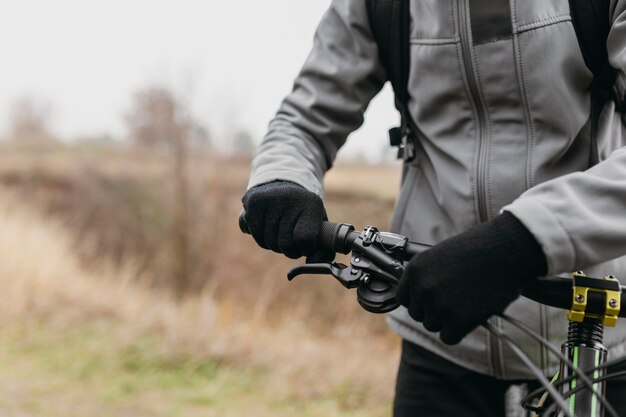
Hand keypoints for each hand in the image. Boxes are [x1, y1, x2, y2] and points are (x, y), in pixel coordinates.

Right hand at [241, 181, 332, 260]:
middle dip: (289, 249)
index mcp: (311, 204)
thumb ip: (324, 250)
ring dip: (274, 244)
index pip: (305, 239)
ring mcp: (270, 199)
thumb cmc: (304, 213)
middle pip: (285, 245)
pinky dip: (260, 237)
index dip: (305, 249)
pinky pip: (253, 234)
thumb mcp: (319, 225)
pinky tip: (266, 225)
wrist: (284, 182)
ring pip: (268, 242)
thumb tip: (311, 264)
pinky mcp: (253, 201)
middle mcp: (290, 199)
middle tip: (292, 239)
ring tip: (280, 230)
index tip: (306, 245)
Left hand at [395, 212, 546, 344]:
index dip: (419, 301)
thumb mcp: (442, 255)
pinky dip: (459, 332)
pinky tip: (470, 317)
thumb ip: (428, 275)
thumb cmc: (479, 248)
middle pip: (418, 314)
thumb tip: (422, 295)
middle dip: (434, 311)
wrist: (506, 250)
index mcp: (415, 269)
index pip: (404, 298)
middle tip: (455, 303)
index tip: (432, 300)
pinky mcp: (458, 320)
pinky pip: (448, 337)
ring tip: (466, 305)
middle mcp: (422, 288)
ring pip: (433, 326)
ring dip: (448, 321)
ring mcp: (438, 305)